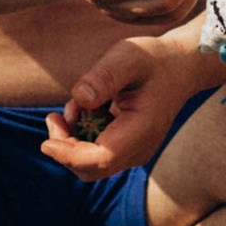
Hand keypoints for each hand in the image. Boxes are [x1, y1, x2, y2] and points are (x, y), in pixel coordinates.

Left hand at [42, 35, 215, 175]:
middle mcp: (138, 149)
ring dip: (71, 139)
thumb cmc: (153, 59)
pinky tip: (86, 108)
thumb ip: (104, 76)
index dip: (69, 156)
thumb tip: (80, 98)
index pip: (100, 160)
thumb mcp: (128, 57)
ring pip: (90, 164)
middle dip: (65, 148)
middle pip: (90, 168)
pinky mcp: (125, 147)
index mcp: (141, 131)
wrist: (179, 67)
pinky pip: (95, 152)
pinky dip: (81, 135)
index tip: (46, 142)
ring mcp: (133, 152)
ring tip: (74, 106)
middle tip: (54, 117)